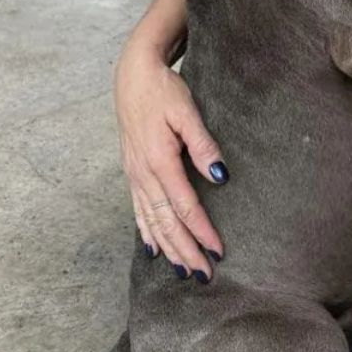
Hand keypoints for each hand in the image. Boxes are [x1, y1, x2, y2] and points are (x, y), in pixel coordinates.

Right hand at [115, 30, 226, 279]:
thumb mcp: (186, 111)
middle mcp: (142, 173)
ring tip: (184, 270)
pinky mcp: (131, 173)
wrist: (132, 76)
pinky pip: (138, 210)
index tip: (219, 251)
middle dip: (185, 250)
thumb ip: (203, 144)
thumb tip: (220, 175)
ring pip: (151, 220)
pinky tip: (153, 249)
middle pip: (165, 221)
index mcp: (159, 160)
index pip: (184, 205)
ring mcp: (134, 175)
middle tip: (204, 275)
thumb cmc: (162, 90)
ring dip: (168, 247)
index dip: (202, 231)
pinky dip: (146, 232)